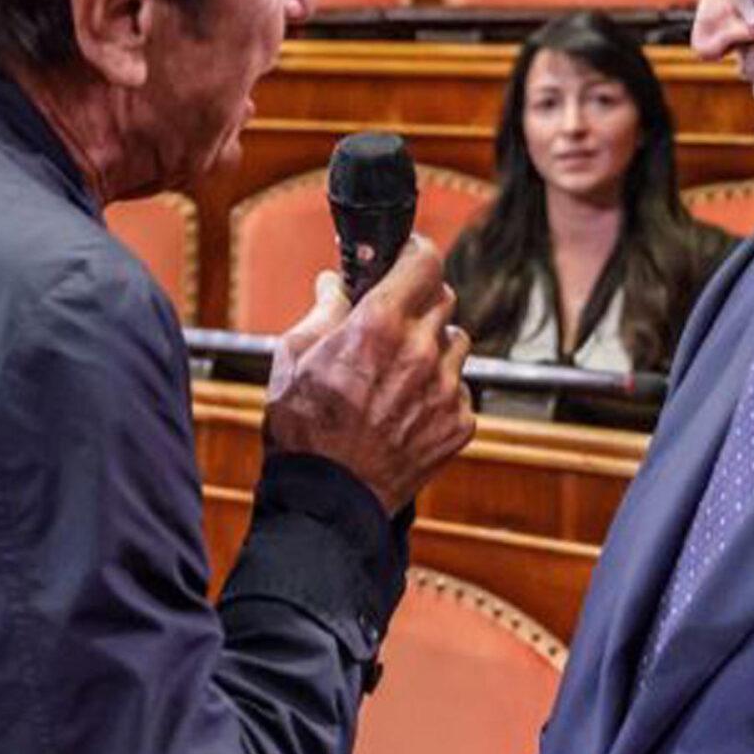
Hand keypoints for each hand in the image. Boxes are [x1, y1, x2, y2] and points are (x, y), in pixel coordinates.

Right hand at [264, 236, 474, 512]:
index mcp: (380, 324)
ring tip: (400, 370)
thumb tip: (334, 284)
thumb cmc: (302, 430)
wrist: (328, 499)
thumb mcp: (293, 357)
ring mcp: (445, 390)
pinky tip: (406, 408)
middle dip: (419, 301)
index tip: (407, 257)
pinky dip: (439, 392)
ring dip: (433, 346)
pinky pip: (460, 389)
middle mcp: (421, 351)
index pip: (426, 261)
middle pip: (444, 299)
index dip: (416, 254)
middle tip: (392, 320)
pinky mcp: (458, 424)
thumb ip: (323, 311)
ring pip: (456, 343)